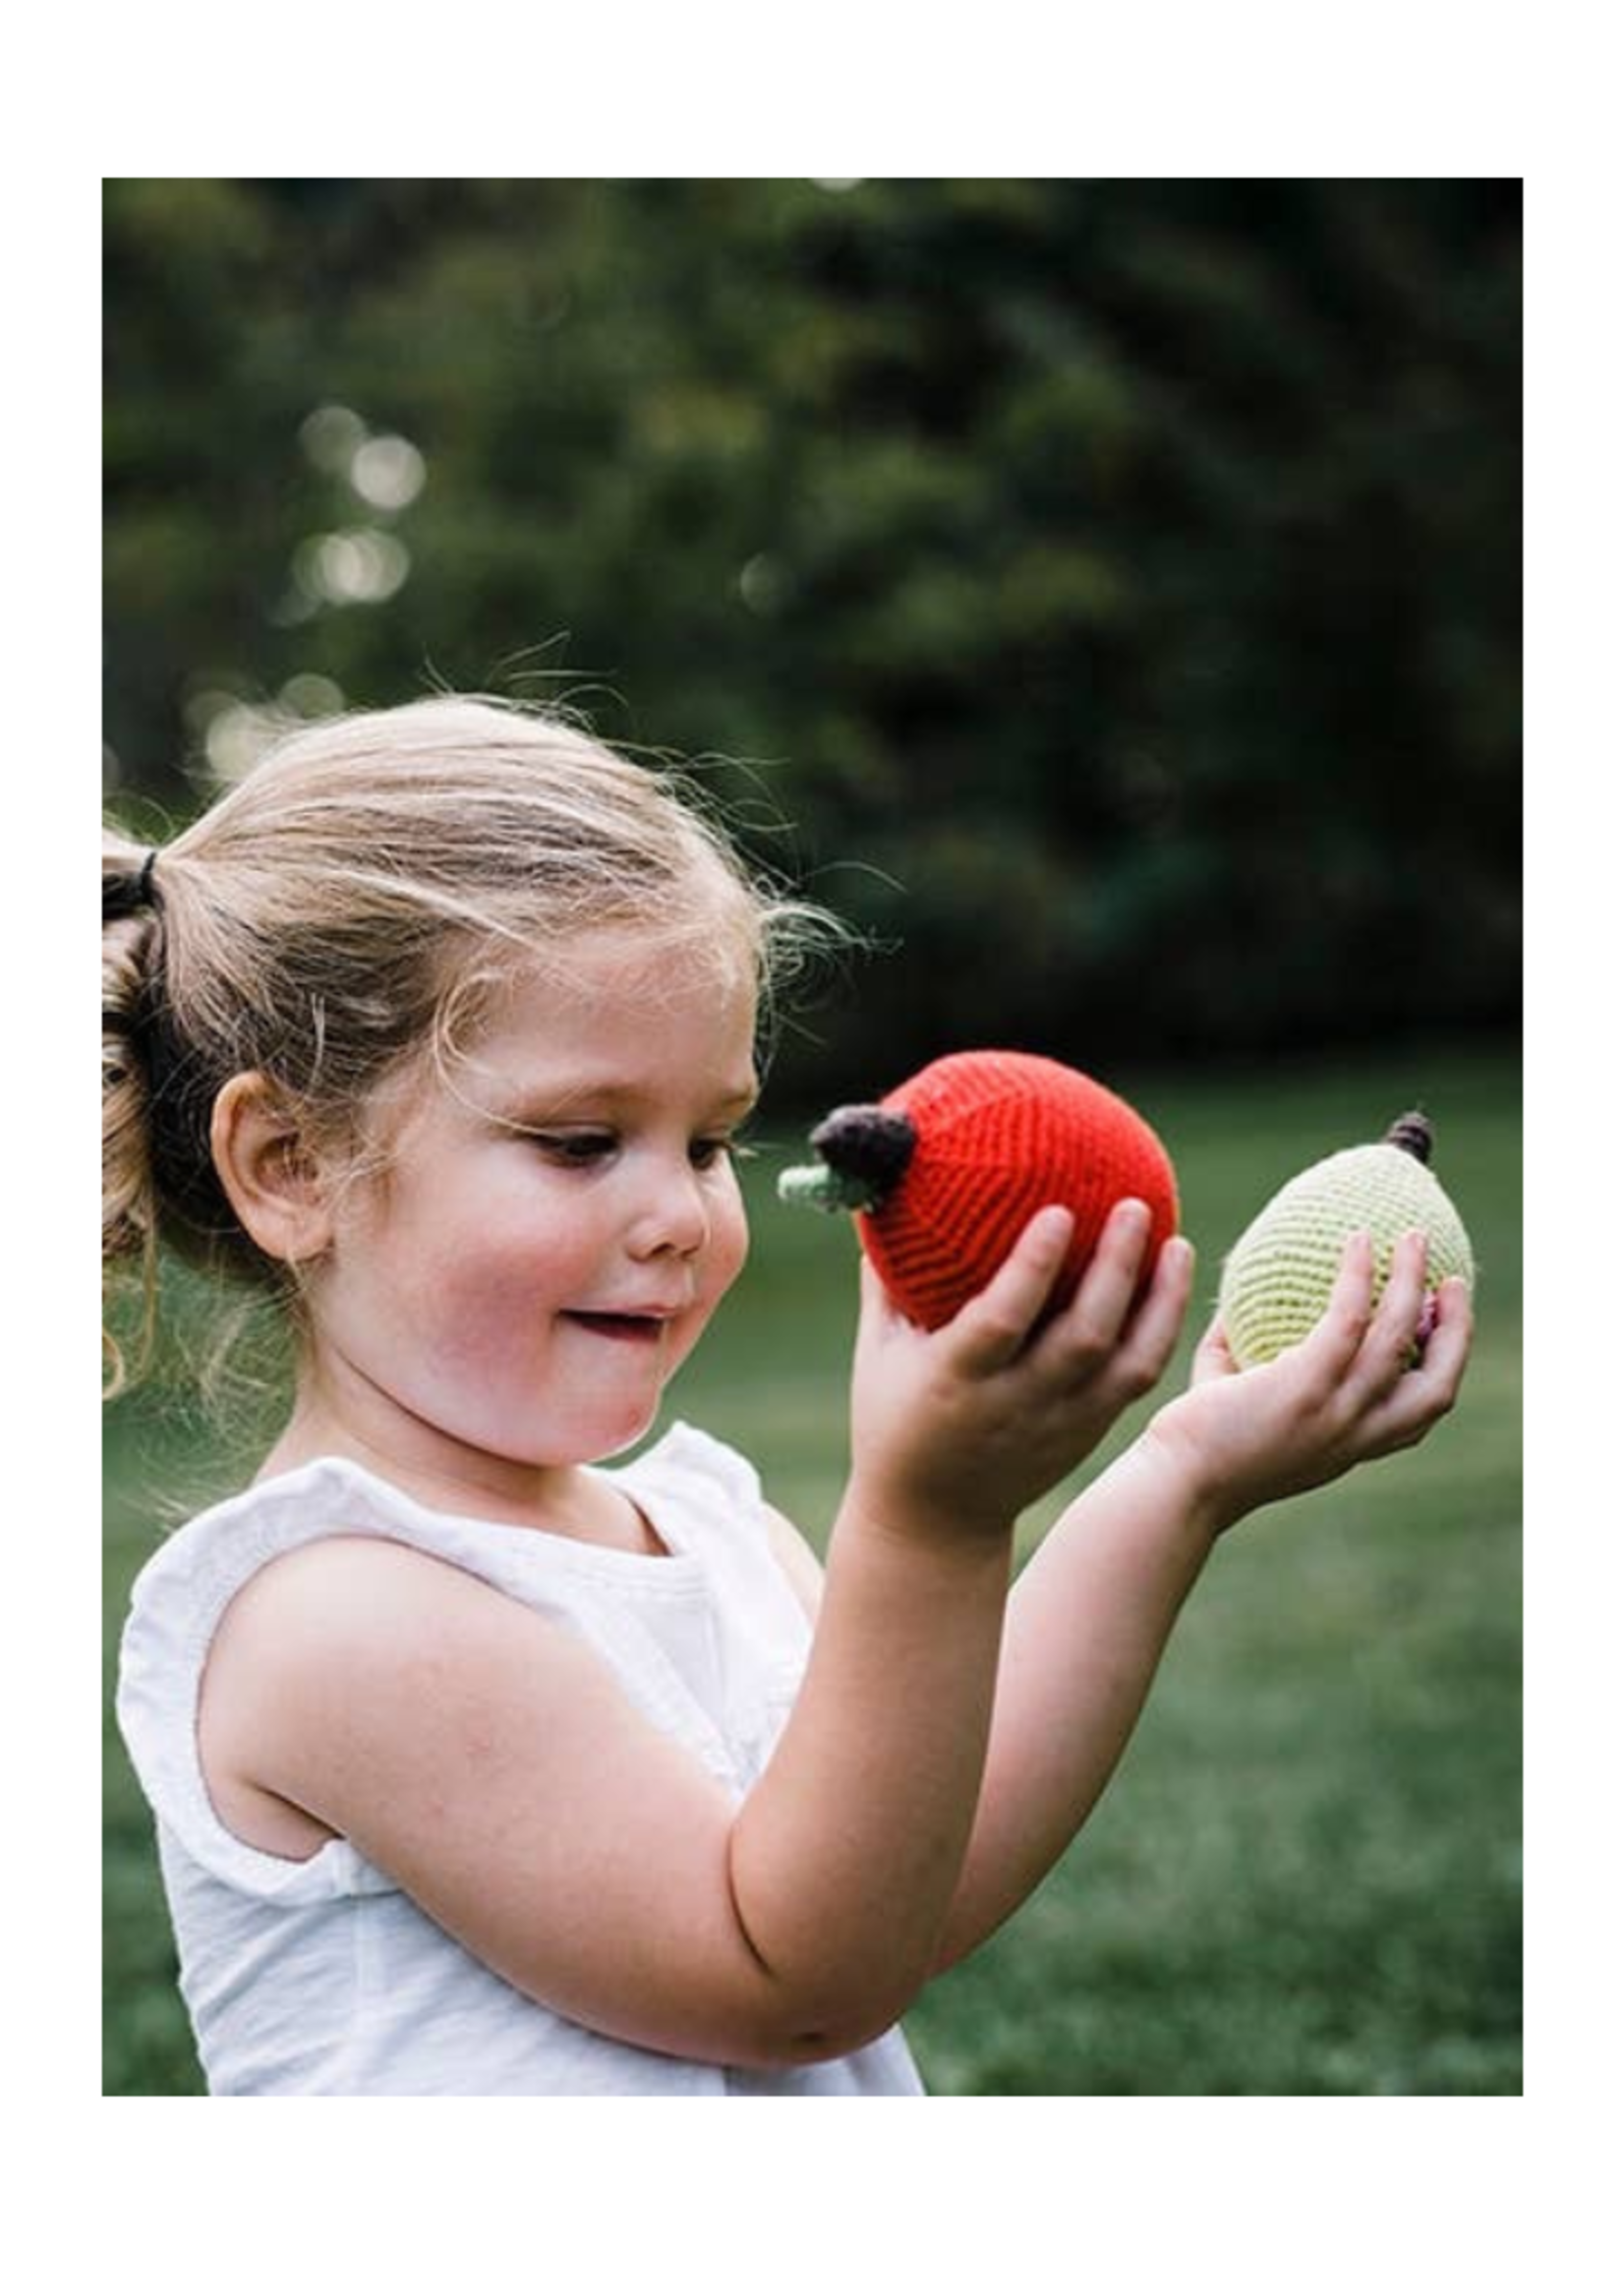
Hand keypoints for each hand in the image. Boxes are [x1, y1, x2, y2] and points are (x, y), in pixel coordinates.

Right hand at [848, 1200, 1195, 1542]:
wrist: (935, 1522)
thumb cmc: (894, 1422)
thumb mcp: (879, 1355)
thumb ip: (886, 1283)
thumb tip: (890, 1193)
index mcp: (957, 1381)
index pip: (1003, 1320)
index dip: (1034, 1267)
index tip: (1061, 1211)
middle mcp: (1016, 1405)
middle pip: (1082, 1337)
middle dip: (1116, 1269)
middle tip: (1136, 1206)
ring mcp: (1061, 1423)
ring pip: (1127, 1363)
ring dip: (1160, 1301)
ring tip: (1178, 1242)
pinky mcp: (1089, 1433)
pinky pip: (1137, 1378)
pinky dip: (1160, 1330)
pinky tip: (1172, 1283)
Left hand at [1146, 1227, 1473, 1534]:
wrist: (1174, 1482)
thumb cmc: (1194, 1443)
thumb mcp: (1233, 1401)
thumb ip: (1240, 1357)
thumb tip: (1234, 1304)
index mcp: (1347, 1446)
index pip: (1416, 1418)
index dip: (1441, 1371)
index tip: (1441, 1327)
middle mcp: (1354, 1435)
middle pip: (1437, 1389)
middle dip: (1457, 1334)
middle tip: (1455, 1282)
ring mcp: (1336, 1412)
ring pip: (1400, 1340)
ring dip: (1413, 1284)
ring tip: (1412, 1237)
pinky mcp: (1307, 1388)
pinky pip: (1349, 1320)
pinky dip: (1359, 1278)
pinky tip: (1356, 1241)